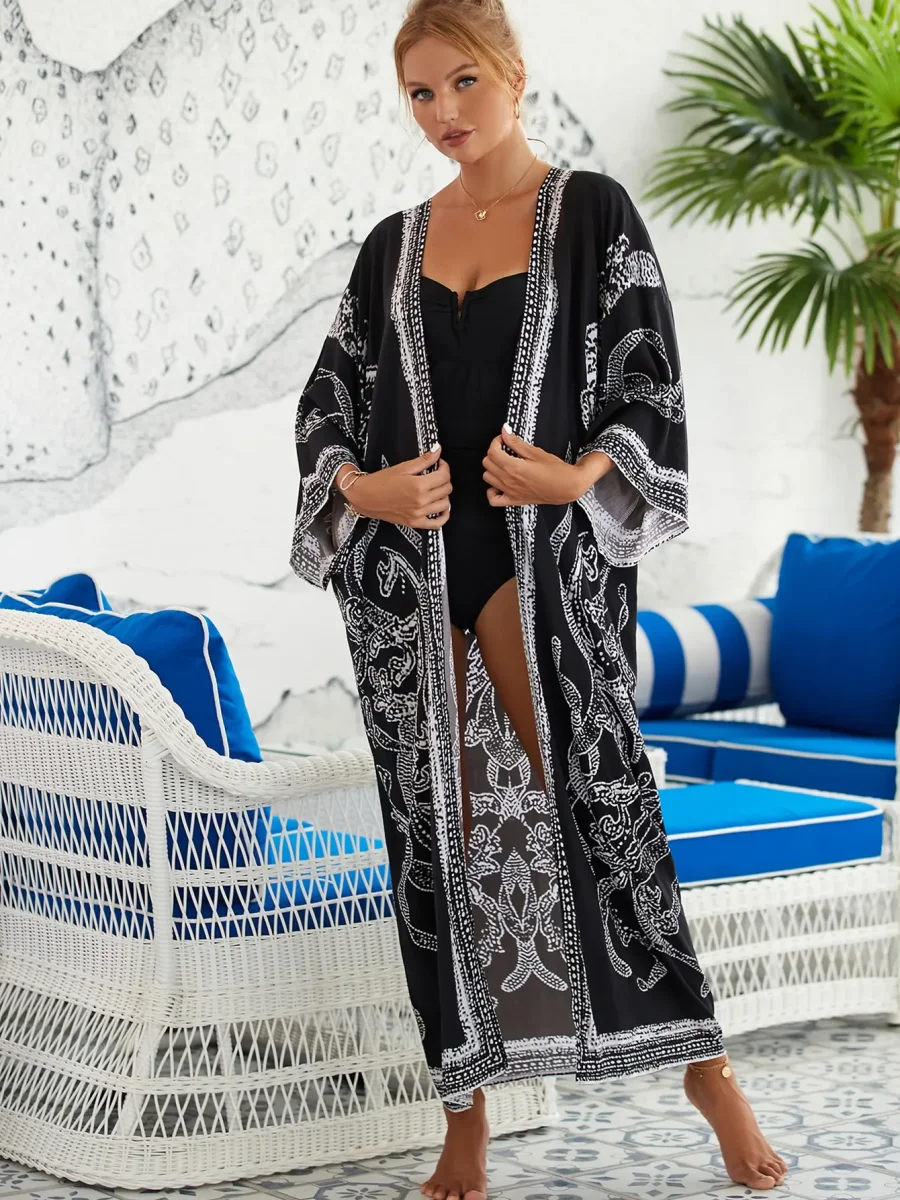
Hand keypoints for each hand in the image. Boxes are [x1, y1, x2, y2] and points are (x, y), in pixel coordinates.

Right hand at [338, 444, 452, 528]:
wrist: (365, 497)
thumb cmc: (381, 481)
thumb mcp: (403, 467)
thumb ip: (423, 460)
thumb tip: (437, 450)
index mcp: (419, 486)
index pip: (444, 476)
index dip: (444, 467)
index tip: (439, 464)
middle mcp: (421, 501)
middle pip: (446, 489)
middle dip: (444, 479)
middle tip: (436, 474)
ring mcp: (419, 514)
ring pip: (445, 504)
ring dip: (444, 494)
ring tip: (435, 488)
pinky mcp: (415, 523)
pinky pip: (437, 523)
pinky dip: (443, 515)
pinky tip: (440, 507)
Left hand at [482, 425, 612, 505]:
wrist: (567, 487)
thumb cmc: (556, 470)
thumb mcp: (536, 452)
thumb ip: (517, 443)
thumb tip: (505, 431)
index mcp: (513, 467)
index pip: (492, 452)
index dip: (495, 442)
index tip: (503, 439)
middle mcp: (508, 481)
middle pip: (487, 463)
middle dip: (493, 453)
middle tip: (504, 449)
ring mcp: (510, 492)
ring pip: (487, 478)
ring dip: (492, 468)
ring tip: (503, 464)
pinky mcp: (514, 500)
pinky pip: (493, 499)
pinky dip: (492, 491)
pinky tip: (499, 484)